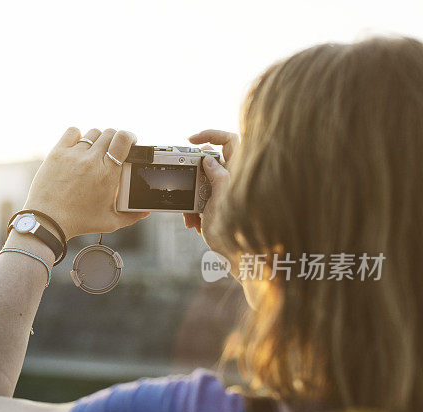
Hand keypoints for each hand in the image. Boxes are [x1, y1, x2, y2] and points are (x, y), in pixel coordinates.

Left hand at [22, 127, 148, 240]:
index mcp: (108, 174)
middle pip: (110, 133)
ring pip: (93, 133)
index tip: (129, 143)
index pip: (124, 140)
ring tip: (95, 151)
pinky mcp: (57, 153)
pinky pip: (72, 132)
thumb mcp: (110, 222)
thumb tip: (145, 211)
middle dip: (115, 140)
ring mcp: (73, 155)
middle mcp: (92, 160)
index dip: (129, 137)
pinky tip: (78, 146)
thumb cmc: (78, 222)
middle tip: (112, 151)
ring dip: (98, 139)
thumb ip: (131, 216)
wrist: (47, 221)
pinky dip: (77, 135)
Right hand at [183, 129, 238, 254]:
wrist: (243, 261)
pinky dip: (196, 210)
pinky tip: (195, 224)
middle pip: (211, 163)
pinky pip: (204, 200)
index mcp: (240, 172)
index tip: (190, 140)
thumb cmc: (237, 233)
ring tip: (190, 216)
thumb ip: (217, 175)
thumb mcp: (221, 200)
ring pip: (204, 184)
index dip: (211, 134)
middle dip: (193, 175)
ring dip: (192, 197)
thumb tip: (208, 159)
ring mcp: (229, 193)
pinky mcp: (222, 206)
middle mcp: (236, 180)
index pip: (230, 140)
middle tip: (185, 185)